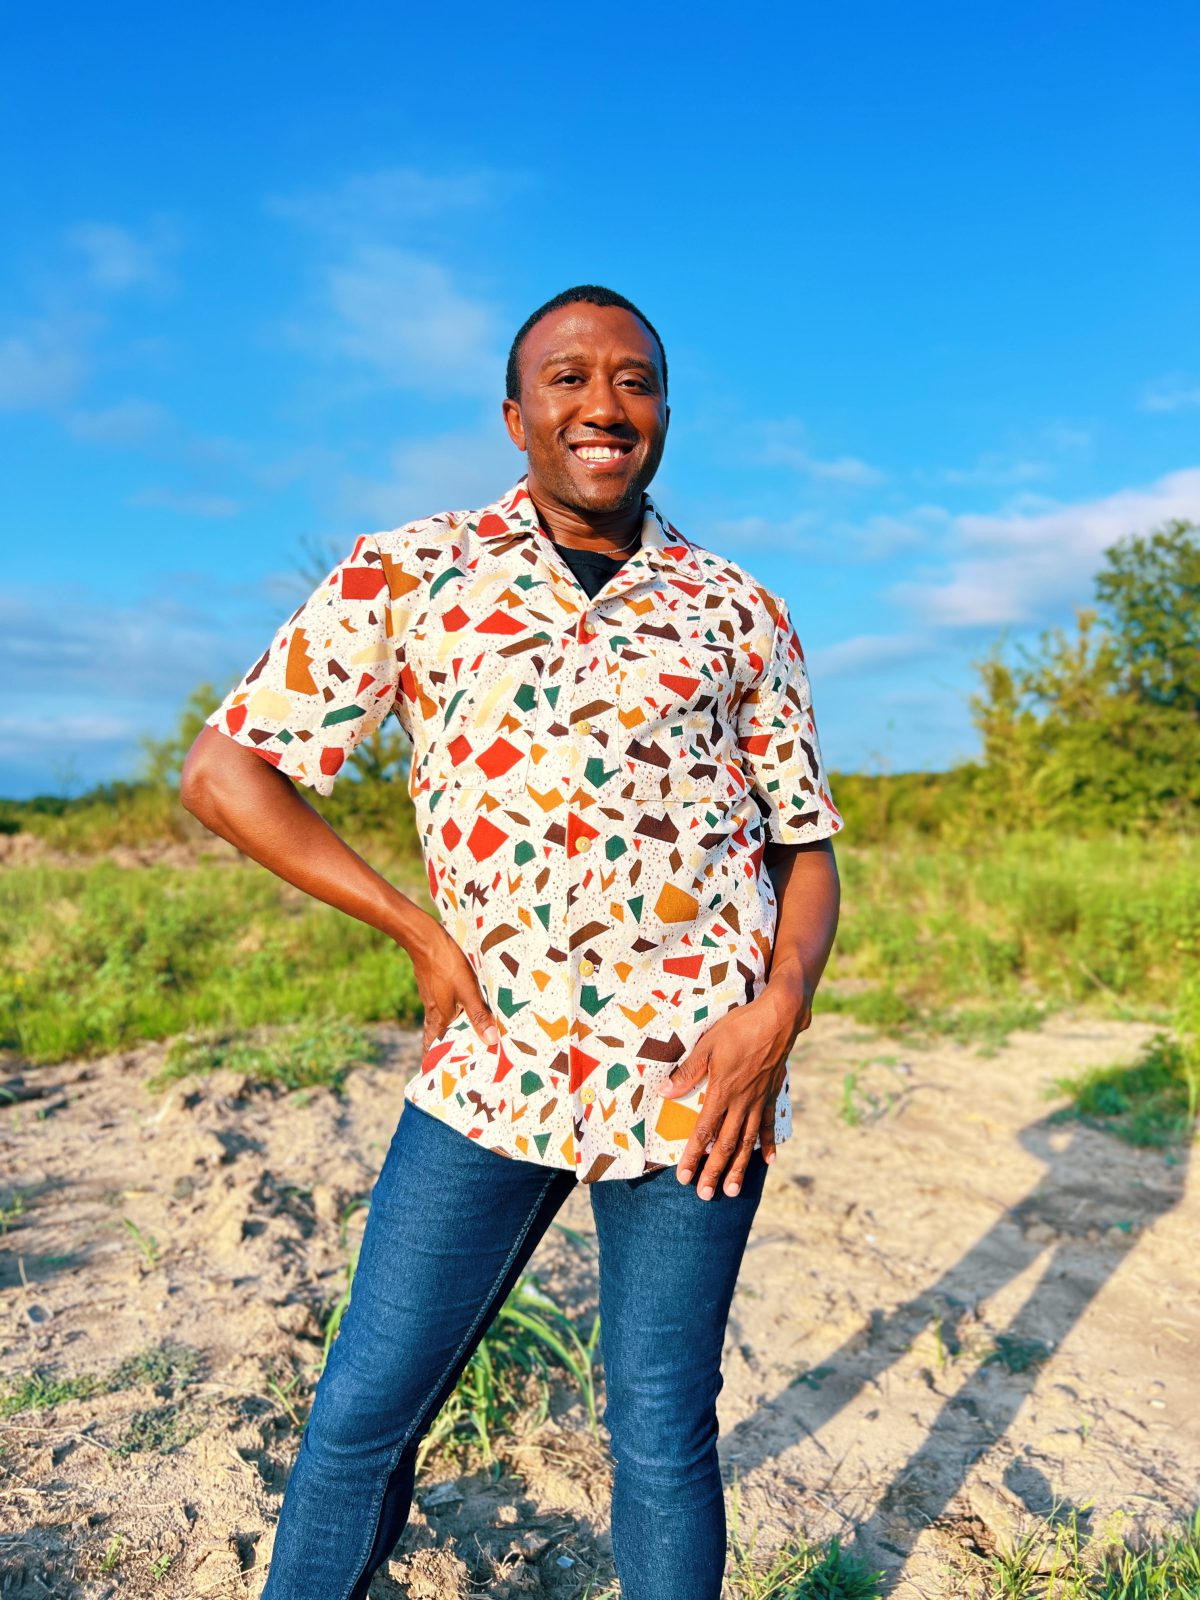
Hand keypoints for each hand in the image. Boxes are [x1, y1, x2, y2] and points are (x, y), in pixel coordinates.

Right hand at [407, 917, 499, 1054]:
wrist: (425, 939)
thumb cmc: (446, 965)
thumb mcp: (468, 991)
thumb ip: (479, 1016)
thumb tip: (491, 1042)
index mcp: (438, 1018)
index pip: (431, 1047)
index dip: (434, 1061)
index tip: (438, 1074)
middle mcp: (433, 1011)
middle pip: (437, 1036)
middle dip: (446, 1048)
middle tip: (460, 1059)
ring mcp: (432, 998)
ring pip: (441, 1021)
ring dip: (451, 1030)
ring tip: (468, 1037)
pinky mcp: (434, 986)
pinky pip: (443, 1007)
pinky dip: (452, 1014)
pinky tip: (464, 1008)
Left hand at [657, 965, 813, 1198]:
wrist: (778, 1019)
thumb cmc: (740, 1028)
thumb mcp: (708, 1045)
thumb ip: (688, 1071)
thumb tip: (665, 1092)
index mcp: (723, 1092)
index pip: (704, 1132)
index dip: (693, 1156)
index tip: (684, 1177)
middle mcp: (741, 1103)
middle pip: (725, 1145)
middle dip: (714, 1172)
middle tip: (705, 1195)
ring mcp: (759, 1101)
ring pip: (746, 1141)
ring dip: (738, 1167)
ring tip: (732, 1190)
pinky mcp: (772, 1094)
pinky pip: (768, 1125)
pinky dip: (767, 1144)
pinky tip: (768, 1162)